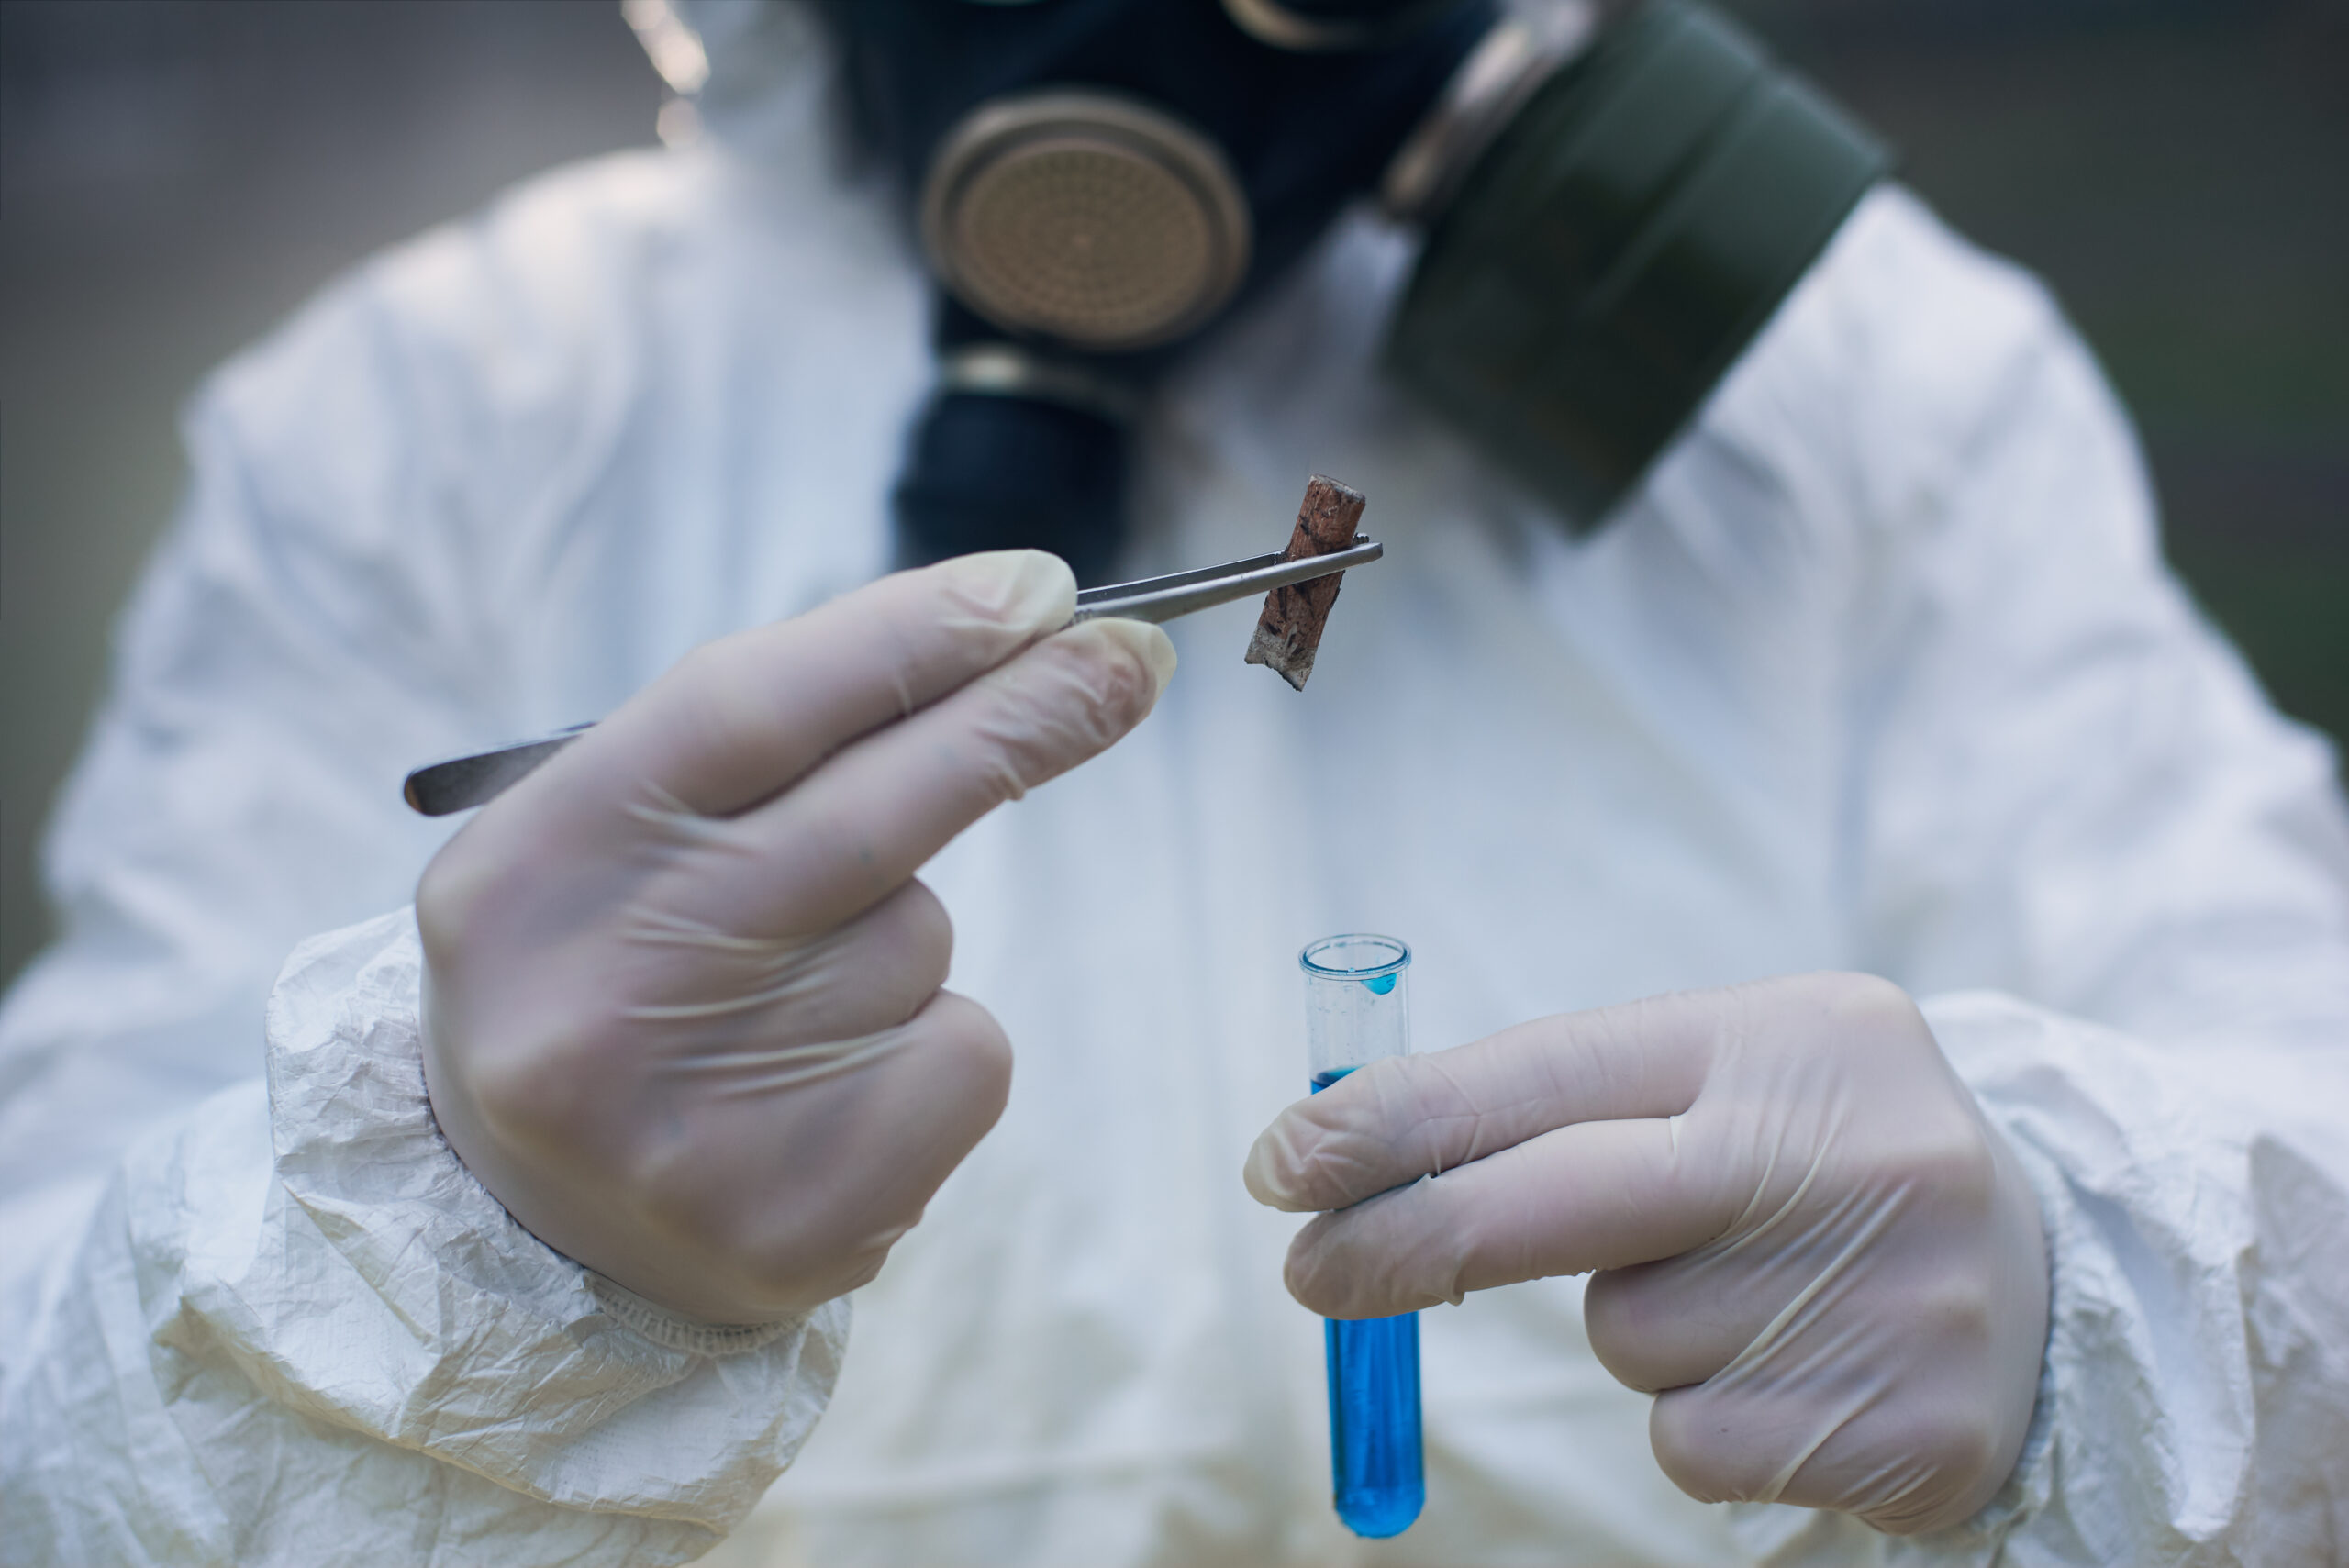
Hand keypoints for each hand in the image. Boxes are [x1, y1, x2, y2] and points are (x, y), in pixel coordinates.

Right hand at [418, 552, 1172, 1322]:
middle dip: (1023, 718)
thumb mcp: (612, 835)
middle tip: (1129, 657)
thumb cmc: (608, 973)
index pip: (747, 709)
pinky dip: (932, 1040)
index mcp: (531, 868)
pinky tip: (830, 1087)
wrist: (539, 1236)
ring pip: (918, 936)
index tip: (1041, 590)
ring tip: (783, 1001)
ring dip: (900, 932)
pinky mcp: (806, 1211)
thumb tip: (1018, 628)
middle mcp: (605, 993)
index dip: (911, 637)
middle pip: (872, 815)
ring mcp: (704, 1117)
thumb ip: (772, 738)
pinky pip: (960, 1049)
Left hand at [1244, 973, 2048, 1534]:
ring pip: (1626, 1337)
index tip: (1286, 1163)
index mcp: (1786, 1035)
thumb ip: (1561, 1110)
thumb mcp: (1727, 1084)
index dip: (1400, 1124)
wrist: (2062, 1275)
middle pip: (1560, 1202)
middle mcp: (1844, 1150)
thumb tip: (1342, 1160)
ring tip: (1750, 1287)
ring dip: (1642, 1328)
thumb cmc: (1824, 1161)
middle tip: (1309, 1273)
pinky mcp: (1909, 1424)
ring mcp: (1888, 1291)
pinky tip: (1792, 1364)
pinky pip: (1693, 1439)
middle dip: (1409, 1240)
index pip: (1550, 1072)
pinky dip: (1707, 1414)